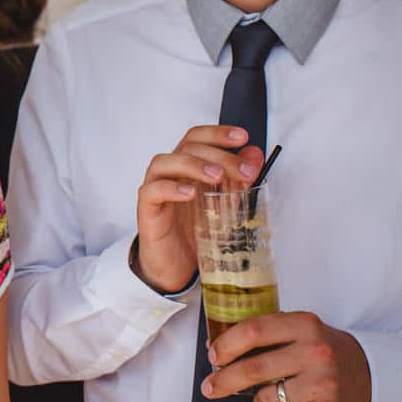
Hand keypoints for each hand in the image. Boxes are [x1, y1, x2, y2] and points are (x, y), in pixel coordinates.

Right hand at [132, 126, 262, 292]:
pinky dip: (170, 188)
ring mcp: (155, 189)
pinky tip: (189, 193)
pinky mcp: (147, 211)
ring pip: (164, 162)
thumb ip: (238, 179)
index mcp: (187, 168)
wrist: (175, 268)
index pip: (197, 138)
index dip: (218, 133)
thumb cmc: (195, 233)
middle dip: (218, 154)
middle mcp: (170, 173)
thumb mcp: (225, 205)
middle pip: (187, 147)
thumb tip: (254, 156)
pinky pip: (151, 191)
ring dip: (193, 165)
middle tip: (243, 170)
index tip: (242, 137)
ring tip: (217, 177)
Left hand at [201, 311, 372, 401]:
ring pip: (266, 399)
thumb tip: (217, 349)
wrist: (369, 375)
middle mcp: (315, 351)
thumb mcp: (299, 331)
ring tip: (272, 392)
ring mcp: (323, 382)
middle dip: (224, 380)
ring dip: (259, 399)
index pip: (253, 331)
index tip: (213, 357)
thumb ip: (264, 334)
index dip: (227, 345)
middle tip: (209, 387)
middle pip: (254, 368)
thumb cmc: (323, 351)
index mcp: (304, 324)